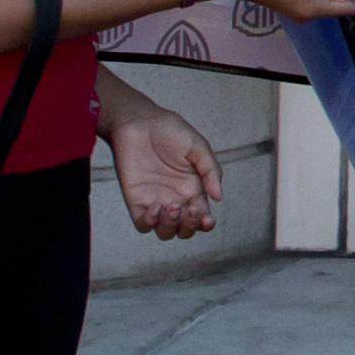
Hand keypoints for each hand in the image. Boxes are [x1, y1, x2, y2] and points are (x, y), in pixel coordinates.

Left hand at [104, 109, 225, 241]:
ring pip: (165, 232)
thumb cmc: (170, 130)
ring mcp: (155, 202)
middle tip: (190, 209)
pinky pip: (142, 225)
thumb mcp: (198, 146)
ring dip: (171, 227)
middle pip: (185, 230)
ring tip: (171, 207)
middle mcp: (175, 199)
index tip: (207, 217)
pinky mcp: (135, 202)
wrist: (139, 122)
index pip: (202, 216)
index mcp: (193, 189)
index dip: (206, 223)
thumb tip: (219, 197)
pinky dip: (150, 223)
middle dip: (190, 227)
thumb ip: (211, 170)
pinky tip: (155, 206)